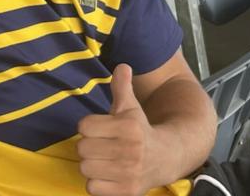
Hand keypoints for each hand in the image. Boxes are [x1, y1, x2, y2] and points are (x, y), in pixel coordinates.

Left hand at [76, 64, 159, 195]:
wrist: (166, 158)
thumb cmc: (140, 130)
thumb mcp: (131, 107)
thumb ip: (122, 87)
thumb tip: (122, 65)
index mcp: (129, 127)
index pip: (84, 125)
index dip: (89, 126)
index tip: (101, 129)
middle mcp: (130, 151)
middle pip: (82, 148)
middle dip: (89, 146)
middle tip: (102, 146)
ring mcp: (129, 173)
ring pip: (85, 168)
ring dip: (92, 165)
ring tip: (105, 160)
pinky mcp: (127, 191)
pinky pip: (92, 188)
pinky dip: (96, 183)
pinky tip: (107, 175)